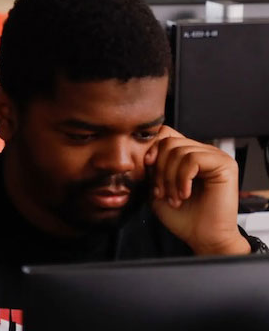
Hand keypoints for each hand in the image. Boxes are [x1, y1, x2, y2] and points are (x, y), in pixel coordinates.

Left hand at [145, 126, 249, 255]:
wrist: (203, 238)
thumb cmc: (182, 216)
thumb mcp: (158, 186)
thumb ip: (152, 166)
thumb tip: (146, 150)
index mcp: (189, 155)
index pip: (166, 134)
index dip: (152, 148)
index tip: (147, 167)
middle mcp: (204, 152)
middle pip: (169, 142)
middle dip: (159, 169)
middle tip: (162, 193)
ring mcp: (216, 157)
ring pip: (179, 151)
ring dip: (170, 178)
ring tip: (174, 198)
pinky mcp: (225, 165)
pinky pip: (193, 159)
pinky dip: (182, 179)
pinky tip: (184, 194)